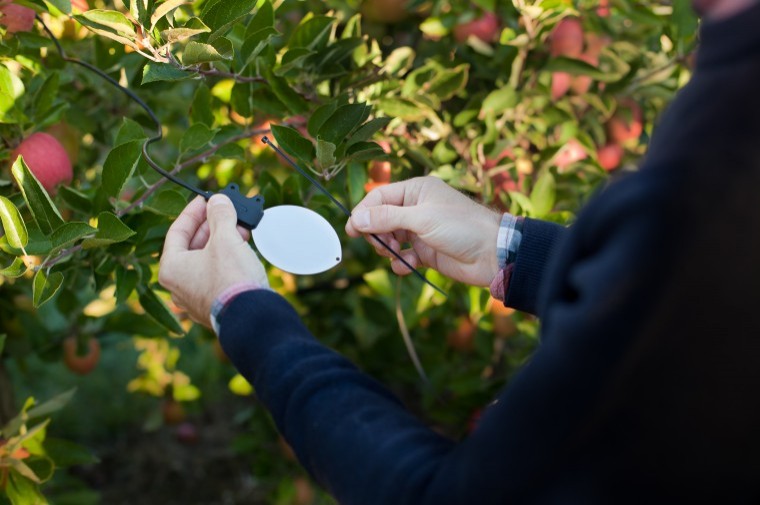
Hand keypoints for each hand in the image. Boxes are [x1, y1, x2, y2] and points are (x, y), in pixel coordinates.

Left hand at [159, 195, 267, 327]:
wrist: (252, 316)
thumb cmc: (231, 279)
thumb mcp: (225, 239)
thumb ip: (221, 215)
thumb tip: (219, 200)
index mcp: (171, 268)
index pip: (177, 231)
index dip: (193, 212)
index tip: (206, 200)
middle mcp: (178, 285)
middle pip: (192, 246)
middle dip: (212, 227)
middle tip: (227, 212)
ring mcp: (196, 297)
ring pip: (206, 261)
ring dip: (222, 242)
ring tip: (240, 229)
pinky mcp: (214, 304)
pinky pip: (216, 275)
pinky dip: (227, 259)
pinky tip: (242, 249)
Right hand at [345, 176, 501, 286]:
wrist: (493, 253)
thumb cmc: (461, 226)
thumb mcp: (421, 219)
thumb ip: (387, 218)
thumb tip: (356, 219)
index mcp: (416, 190)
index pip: (379, 198)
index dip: (363, 213)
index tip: (351, 230)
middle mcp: (417, 208)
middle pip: (381, 219)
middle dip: (376, 233)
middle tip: (381, 244)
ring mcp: (421, 230)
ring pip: (390, 238)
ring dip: (388, 248)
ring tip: (395, 254)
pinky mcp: (426, 251)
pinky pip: (402, 256)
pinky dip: (401, 262)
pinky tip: (407, 265)